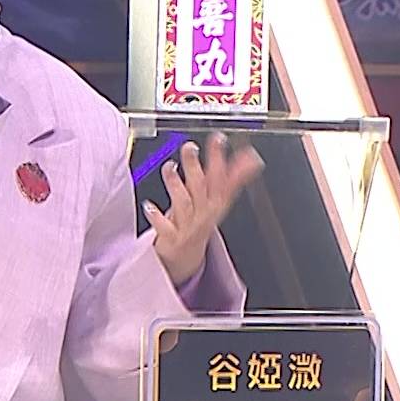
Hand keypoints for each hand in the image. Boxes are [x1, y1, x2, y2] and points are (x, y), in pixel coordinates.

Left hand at [144, 134, 263, 285]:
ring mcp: (188, 226)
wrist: (185, 259)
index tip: (221, 140)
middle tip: (191, 147)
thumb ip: (231, 176)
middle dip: (197, 167)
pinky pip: (164, 228)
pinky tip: (148, 205)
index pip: (224, 179)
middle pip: (201, 188)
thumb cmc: (198, 223)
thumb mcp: (218, 201)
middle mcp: (203, 214)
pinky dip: (157, 217)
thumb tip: (251, 155)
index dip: (223, 161)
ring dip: (176, 184)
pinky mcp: (172, 239)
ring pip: (184, 204)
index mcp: (216, 203)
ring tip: (170, 167)